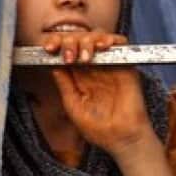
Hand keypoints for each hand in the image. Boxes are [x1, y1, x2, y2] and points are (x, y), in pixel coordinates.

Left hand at [47, 31, 154, 159]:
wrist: (121, 139)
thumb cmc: (98, 129)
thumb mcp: (73, 106)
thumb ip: (65, 85)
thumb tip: (53, 65)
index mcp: (79, 77)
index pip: (66, 51)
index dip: (57, 44)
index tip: (49, 48)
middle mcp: (94, 67)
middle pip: (80, 39)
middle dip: (70, 41)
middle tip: (68, 55)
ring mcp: (111, 65)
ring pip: (99, 36)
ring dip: (88, 40)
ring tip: (85, 57)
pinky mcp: (127, 65)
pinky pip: (122, 43)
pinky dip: (112, 39)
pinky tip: (102, 47)